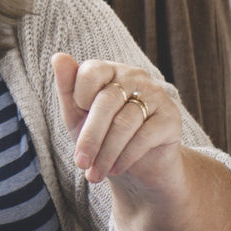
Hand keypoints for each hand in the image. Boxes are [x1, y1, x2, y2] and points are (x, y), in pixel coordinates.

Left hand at [54, 53, 187, 193]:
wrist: (138, 168)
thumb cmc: (102, 138)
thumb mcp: (77, 117)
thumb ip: (67, 89)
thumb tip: (58, 56)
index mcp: (110, 70)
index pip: (90, 73)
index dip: (79, 99)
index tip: (74, 123)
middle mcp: (135, 76)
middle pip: (107, 101)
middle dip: (90, 137)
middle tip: (80, 164)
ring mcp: (156, 95)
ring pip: (125, 123)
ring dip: (106, 153)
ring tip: (95, 174)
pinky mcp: (171, 117)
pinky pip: (145, 136)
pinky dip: (126, 156)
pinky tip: (116, 169)